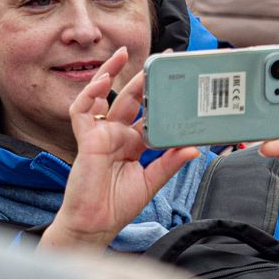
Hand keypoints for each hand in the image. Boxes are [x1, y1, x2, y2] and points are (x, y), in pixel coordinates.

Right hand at [39, 46, 199, 251]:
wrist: (96, 224)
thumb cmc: (118, 205)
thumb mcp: (151, 181)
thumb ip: (170, 163)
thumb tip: (195, 148)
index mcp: (133, 144)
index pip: (147, 114)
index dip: (158, 98)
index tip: (176, 82)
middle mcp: (117, 135)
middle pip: (129, 99)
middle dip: (141, 78)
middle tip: (157, 58)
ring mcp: (100, 134)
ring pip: (103, 96)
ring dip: (110, 74)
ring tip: (122, 54)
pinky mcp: (86, 139)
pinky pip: (83, 110)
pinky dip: (90, 93)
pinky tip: (102, 80)